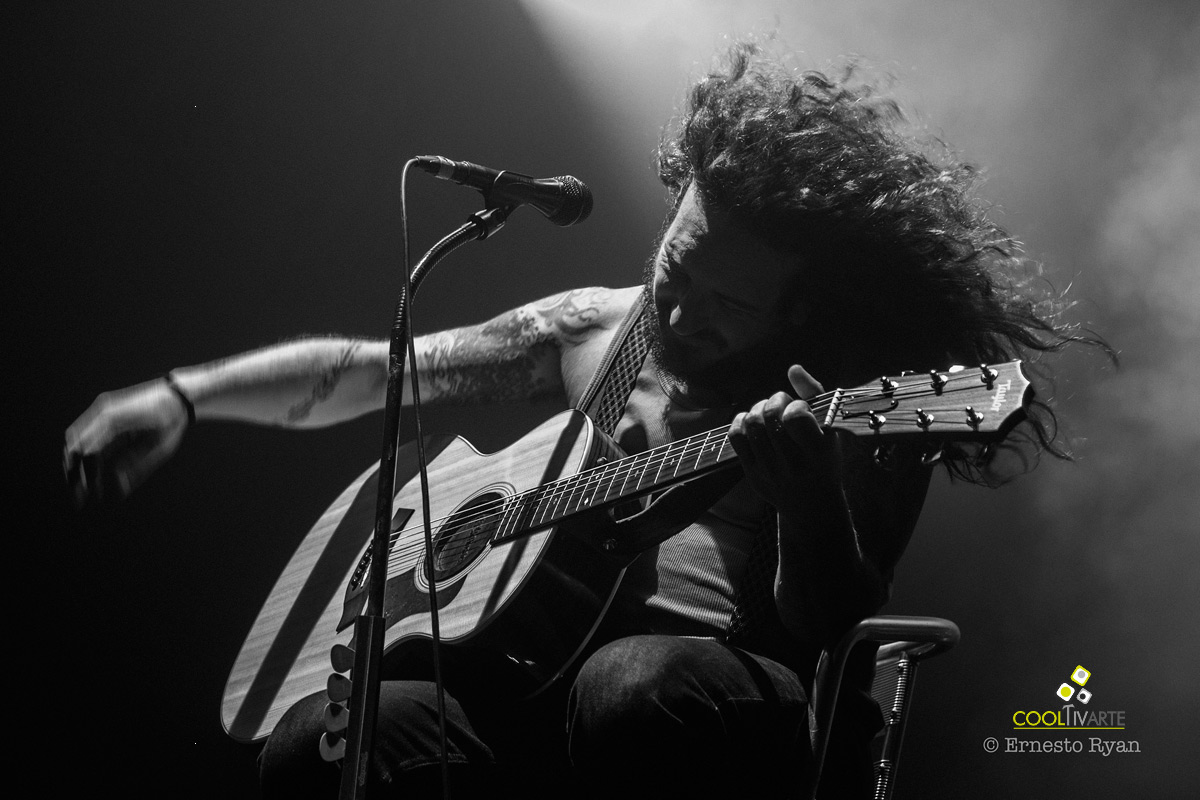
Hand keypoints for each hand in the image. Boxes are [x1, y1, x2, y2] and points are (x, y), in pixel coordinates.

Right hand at [63, 378, 190, 506]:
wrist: (177, 394)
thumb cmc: (171, 419)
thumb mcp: (161, 447)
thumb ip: (138, 467)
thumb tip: (120, 488)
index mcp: (114, 419)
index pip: (88, 450)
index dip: (86, 474)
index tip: (89, 493)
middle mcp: (102, 410)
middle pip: (74, 445)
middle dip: (73, 471)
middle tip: (79, 496)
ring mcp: (100, 407)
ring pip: (74, 438)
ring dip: (74, 461)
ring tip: (83, 485)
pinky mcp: (103, 409)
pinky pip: (83, 431)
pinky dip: (82, 450)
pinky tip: (90, 468)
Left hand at [727, 364, 840, 514]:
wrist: (812, 505)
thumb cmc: (824, 460)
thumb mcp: (830, 431)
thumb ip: (814, 396)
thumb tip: (793, 368)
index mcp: (818, 451)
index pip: (795, 417)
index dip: (795, 405)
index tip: (801, 409)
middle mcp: (792, 463)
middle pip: (769, 416)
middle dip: (774, 400)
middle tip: (782, 404)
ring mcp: (769, 470)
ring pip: (751, 424)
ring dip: (758, 408)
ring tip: (768, 411)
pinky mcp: (751, 473)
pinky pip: (736, 438)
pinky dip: (741, 421)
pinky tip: (752, 421)